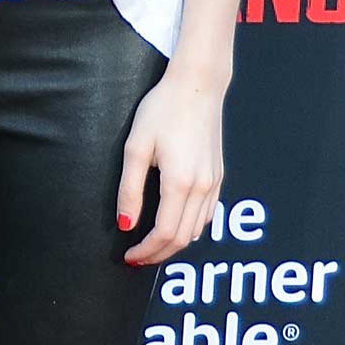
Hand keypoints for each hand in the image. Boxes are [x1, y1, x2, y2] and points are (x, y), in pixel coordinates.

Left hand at [116, 71, 223, 265]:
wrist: (197, 86)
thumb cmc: (162, 110)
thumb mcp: (136, 147)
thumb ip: (130, 189)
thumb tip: (126, 224)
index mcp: (181, 183)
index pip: (164, 233)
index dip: (146, 251)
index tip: (128, 256)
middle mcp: (202, 187)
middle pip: (183, 238)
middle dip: (159, 254)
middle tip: (136, 258)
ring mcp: (214, 183)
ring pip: (197, 230)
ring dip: (175, 244)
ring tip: (151, 246)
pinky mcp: (219, 176)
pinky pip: (207, 215)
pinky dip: (190, 228)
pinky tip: (173, 226)